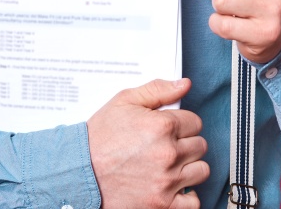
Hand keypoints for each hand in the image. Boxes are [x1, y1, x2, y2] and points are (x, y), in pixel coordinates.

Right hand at [87, 78, 209, 207]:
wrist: (79, 171)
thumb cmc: (99, 138)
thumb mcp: (124, 102)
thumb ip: (157, 90)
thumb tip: (185, 84)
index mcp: (162, 126)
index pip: (195, 122)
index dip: (182, 123)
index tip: (169, 129)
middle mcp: (168, 153)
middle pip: (200, 145)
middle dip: (185, 143)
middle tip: (166, 146)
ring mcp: (167, 181)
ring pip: (201, 170)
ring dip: (188, 167)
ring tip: (170, 165)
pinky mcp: (162, 204)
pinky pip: (193, 202)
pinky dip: (187, 195)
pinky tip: (174, 187)